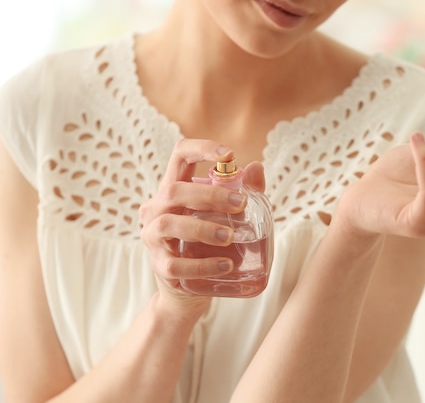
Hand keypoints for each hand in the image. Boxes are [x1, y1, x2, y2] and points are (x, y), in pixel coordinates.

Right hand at [139, 139, 265, 309]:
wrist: (190, 290)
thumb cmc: (209, 244)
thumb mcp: (228, 216)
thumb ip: (244, 192)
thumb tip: (257, 168)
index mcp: (174, 189)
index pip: (180, 156)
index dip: (202, 149)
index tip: (229, 155)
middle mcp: (157, 208)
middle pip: (174, 191)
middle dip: (210, 195)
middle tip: (240, 204)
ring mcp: (153, 237)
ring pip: (168, 224)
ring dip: (202, 228)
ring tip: (230, 237)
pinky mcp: (158, 266)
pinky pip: (175, 264)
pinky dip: (202, 264)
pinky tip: (226, 265)